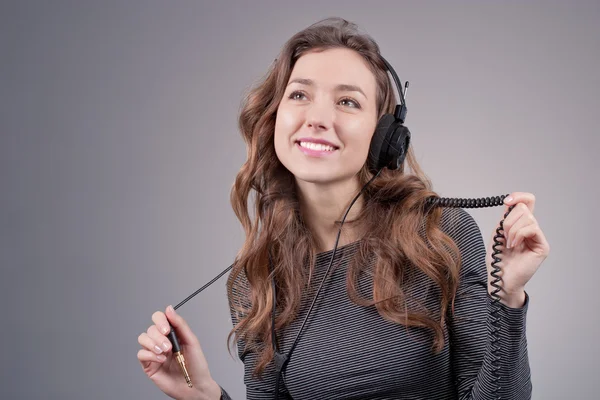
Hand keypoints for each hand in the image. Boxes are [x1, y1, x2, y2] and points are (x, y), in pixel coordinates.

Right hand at [137, 306, 220, 399]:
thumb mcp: (191, 341)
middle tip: (168, 346)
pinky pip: (141, 354)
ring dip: (153, 344)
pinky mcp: (149, 365)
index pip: (159, 318)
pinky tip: (161, 360)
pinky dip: (150, 355)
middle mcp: (162, 341)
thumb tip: (169, 309)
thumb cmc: (196, 365)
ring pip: (143, 339)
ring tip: (165, 352)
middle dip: (159, 336)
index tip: (167, 329)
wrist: (195, 386)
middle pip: (151, 329)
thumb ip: (180, 324)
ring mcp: (155, 352)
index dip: (160, 320)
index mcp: (173, 334)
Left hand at [485, 192, 549, 306]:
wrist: (500, 278)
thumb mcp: (498, 233)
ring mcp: (538, 237)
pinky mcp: (542, 245)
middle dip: (508, 221)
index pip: (527, 201)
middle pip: (523, 208)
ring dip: (511, 230)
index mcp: (521, 224)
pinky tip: (514, 245)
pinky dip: (519, 235)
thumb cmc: (498, 259)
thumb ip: (505, 218)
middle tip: (504, 236)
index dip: (518, 196)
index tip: (506, 201)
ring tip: (508, 244)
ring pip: (527, 218)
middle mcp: (532, 228)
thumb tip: (510, 202)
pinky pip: (532, 228)